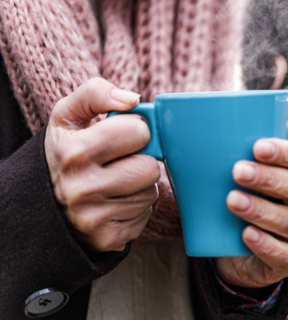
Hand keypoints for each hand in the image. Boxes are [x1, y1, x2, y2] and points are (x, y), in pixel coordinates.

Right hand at [45, 78, 159, 251]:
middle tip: (119, 162)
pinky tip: (114, 204)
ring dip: (140, 186)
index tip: (121, 137)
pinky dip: (136, 209)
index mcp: (75, 151)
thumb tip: (132, 99)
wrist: (45, 205)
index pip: (139, 131)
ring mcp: (94, 217)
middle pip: (150, 167)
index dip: (135, 131)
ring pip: (151, 192)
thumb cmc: (67, 152)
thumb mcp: (68, 117)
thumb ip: (95, 93)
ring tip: (114, 184)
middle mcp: (82, 187)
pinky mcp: (109, 238)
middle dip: (140, 161)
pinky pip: (146, 215)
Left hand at [215, 122, 287, 287]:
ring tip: (232, 200)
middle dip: (270, 179)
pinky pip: (283, 255)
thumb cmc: (246, 196)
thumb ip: (261, 143)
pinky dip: (265, 244)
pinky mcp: (287, 262)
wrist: (234, 247)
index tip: (256, 147)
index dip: (286, 152)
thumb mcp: (249, 169)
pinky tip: (246, 234)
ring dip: (261, 210)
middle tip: (237, 171)